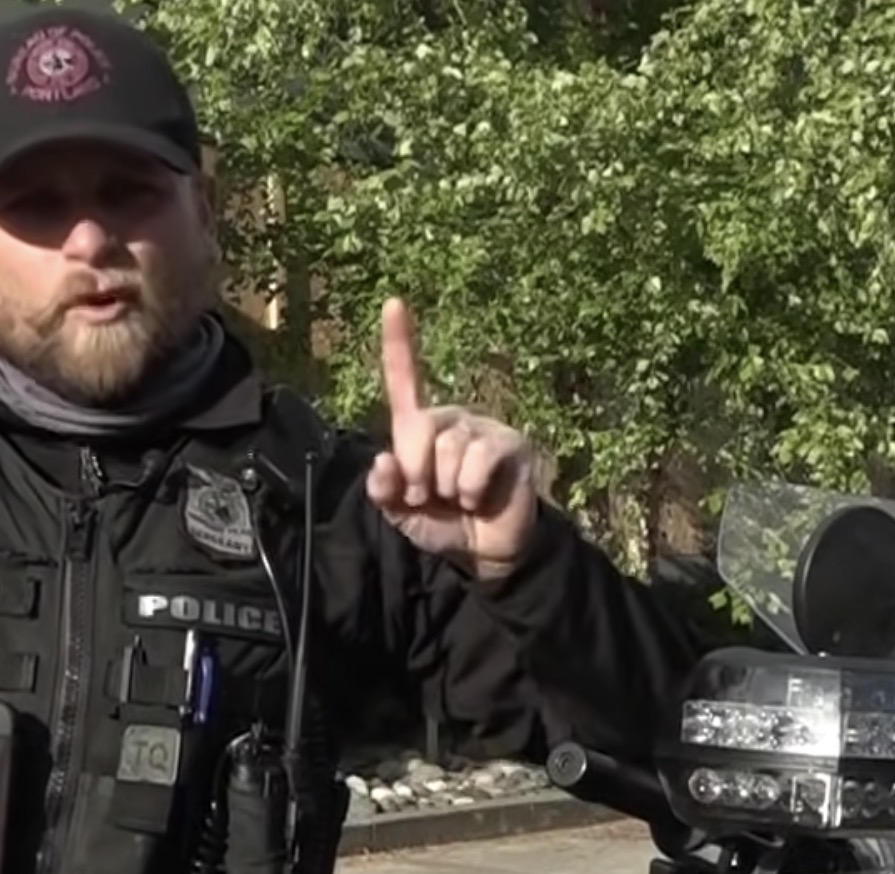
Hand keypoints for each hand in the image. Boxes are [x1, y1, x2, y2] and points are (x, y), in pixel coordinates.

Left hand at [364, 297, 545, 579]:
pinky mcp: (510, 445)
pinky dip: (471, 488)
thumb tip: (383, 462)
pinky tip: (479, 498)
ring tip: (459, 500)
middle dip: (415, 471)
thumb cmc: (442, 524)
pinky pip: (479, 459)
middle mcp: (451, 419)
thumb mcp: (402, 513)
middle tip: (426, 496)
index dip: (398, 342)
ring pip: (449, 448)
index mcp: (420, 428)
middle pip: (419, 426)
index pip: (405, 381)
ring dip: (447, 487)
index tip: (393, 302)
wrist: (484, 551)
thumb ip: (384, 491)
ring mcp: (483, 429)